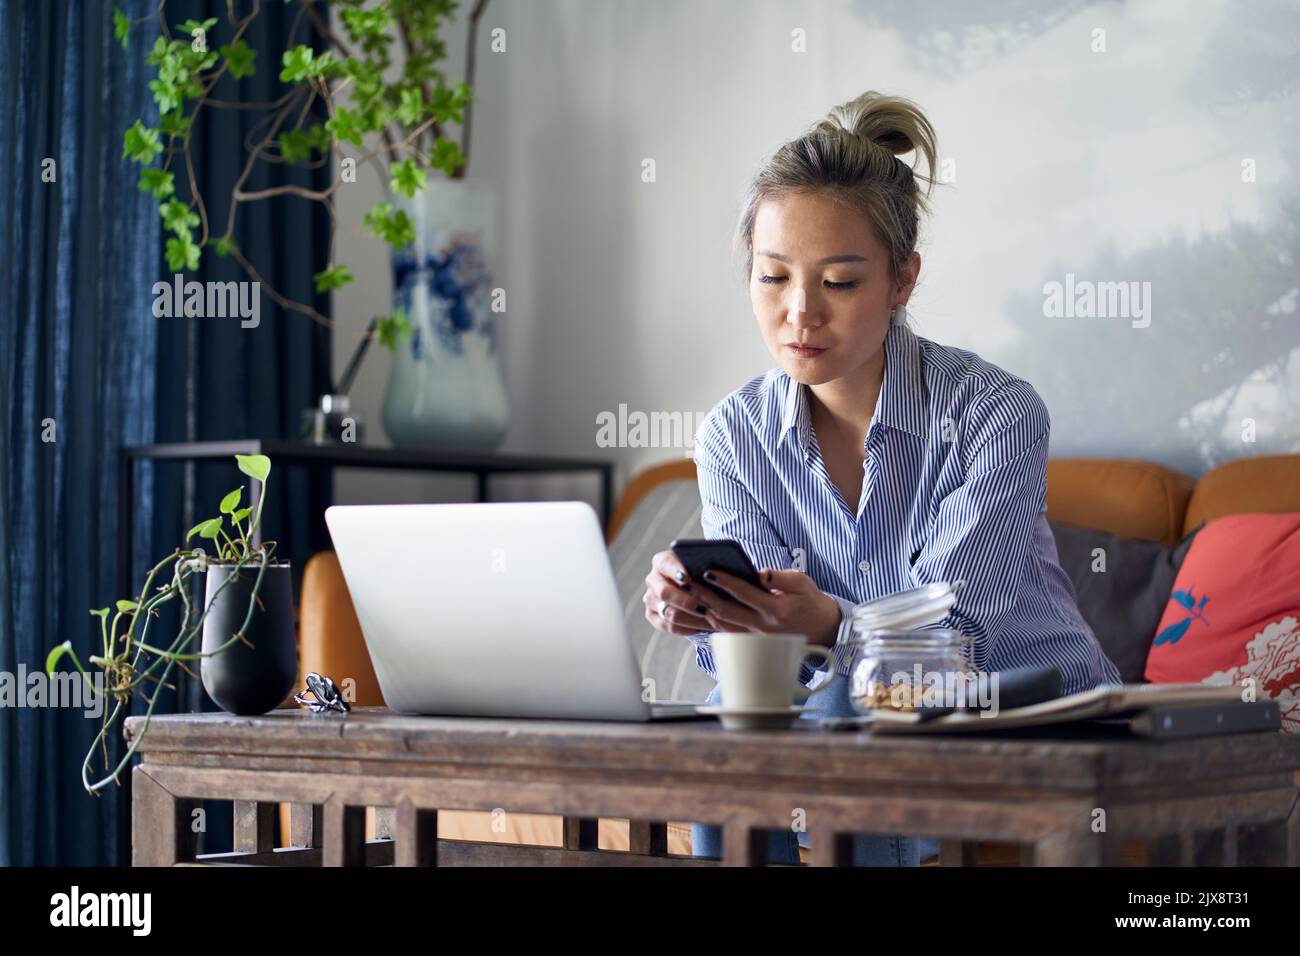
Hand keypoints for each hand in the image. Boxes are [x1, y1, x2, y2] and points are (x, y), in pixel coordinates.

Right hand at [643, 549, 713, 635]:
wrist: (698, 588)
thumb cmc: (704, 574)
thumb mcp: (705, 567)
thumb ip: (705, 568)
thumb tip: (711, 575)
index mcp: (663, 561)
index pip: (666, 563)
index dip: (675, 571)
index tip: (687, 578)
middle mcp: (653, 579)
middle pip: (664, 592)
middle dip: (684, 601)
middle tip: (702, 607)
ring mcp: (651, 598)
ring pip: (667, 612)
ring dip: (689, 618)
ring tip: (707, 621)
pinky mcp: (652, 615)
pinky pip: (667, 626)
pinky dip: (685, 628)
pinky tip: (699, 628)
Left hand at [692, 567, 842, 646]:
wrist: (822, 629)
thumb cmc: (810, 602)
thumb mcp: (803, 583)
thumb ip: (782, 578)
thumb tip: (760, 573)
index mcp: (777, 609)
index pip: (745, 593)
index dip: (725, 581)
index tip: (708, 570)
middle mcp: (763, 626)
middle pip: (727, 611)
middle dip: (705, 596)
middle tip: (688, 582)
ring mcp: (756, 636)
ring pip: (723, 625)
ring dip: (704, 609)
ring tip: (689, 593)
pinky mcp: (753, 641)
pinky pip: (728, 632)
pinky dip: (712, 620)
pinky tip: (702, 606)